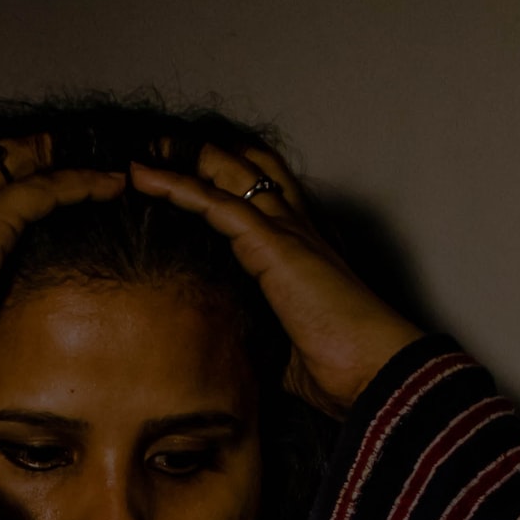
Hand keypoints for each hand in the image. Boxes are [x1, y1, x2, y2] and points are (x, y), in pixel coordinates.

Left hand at [129, 147, 421, 417]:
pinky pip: (215, 203)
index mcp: (307, 248)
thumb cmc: (343, 368)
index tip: (188, 176)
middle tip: (160, 148)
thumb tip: (235, 358)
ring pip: (230, 176)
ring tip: (145, 151)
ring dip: (184, 160)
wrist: (374, 371)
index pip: (266, 196)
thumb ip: (263, 337)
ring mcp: (289, 230)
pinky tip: (146, 178)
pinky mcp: (274, 244)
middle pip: (249, 170)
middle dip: (204, 155)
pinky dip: (177, 187)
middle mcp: (300, 227)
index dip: (228, 179)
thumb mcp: (288, 348)